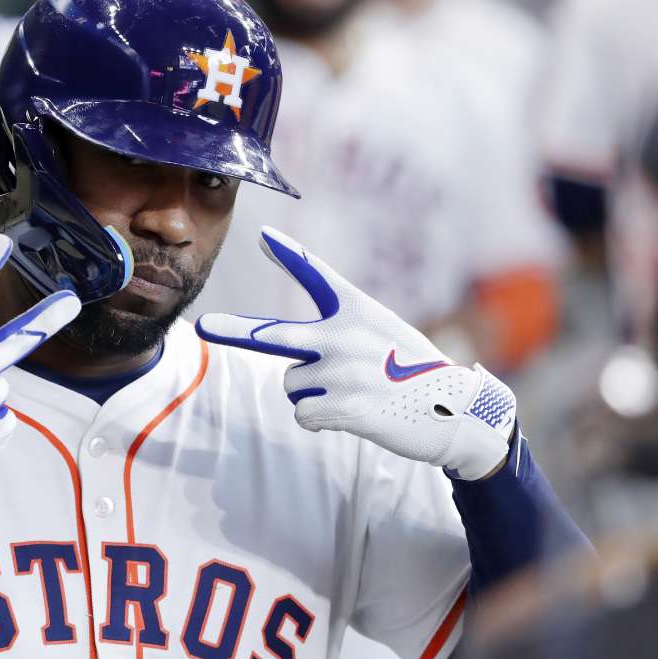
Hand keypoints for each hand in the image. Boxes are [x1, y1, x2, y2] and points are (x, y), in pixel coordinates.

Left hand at [196, 227, 513, 480]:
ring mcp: (341, 372)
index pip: (317, 275)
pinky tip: (355, 416)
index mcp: (355, 311)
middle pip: (272, 334)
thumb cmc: (414, 370)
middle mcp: (342, 336)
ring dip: (313, 394)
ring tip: (354, 394)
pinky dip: (322, 421)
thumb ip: (337, 334)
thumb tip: (294, 359)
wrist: (455, 411)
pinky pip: (304, 415)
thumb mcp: (382, 333)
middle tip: (203, 327)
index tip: (263, 237)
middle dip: (232, 330)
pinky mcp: (342, 406)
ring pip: (292, 385)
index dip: (288, 255)